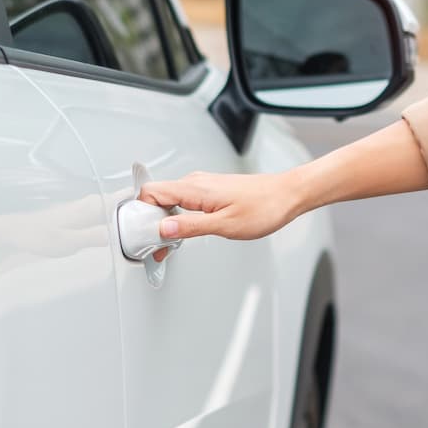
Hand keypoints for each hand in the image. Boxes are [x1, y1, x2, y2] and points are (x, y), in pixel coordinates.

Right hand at [138, 171, 304, 260]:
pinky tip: (182, 230)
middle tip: (156, 245)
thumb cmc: (263, 207)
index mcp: (194, 188)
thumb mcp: (225, 225)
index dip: (141, 214)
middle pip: (155, 196)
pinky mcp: (208, 190)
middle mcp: (195, 182)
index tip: (146, 235)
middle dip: (149, 221)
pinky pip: (181, 200)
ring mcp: (201, 184)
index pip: (150, 192)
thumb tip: (164, 228)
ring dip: (163, 220)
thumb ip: (190, 226)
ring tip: (168, 242)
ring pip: (168, 199)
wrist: (286, 195)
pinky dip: (176, 216)